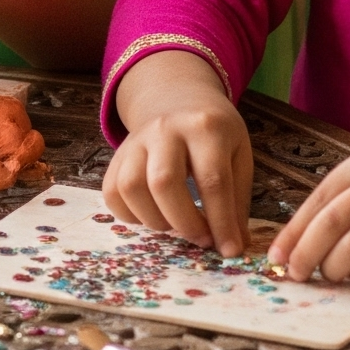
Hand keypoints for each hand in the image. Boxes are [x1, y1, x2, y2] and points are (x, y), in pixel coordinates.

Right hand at [101, 50, 253, 257]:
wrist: (178, 99)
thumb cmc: (215, 134)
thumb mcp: (239, 155)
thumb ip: (237, 199)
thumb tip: (234, 246)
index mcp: (205, 127)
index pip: (213, 180)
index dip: (222, 222)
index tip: (229, 251)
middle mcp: (165, 129)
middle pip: (164, 182)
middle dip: (184, 222)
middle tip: (201, 239)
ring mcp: (136, 139)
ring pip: (131, 187)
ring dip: (155, 220)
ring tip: (175, 225)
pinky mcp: (117, 154)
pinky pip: (111, 192)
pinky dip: (129, 215)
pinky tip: (153, 216)